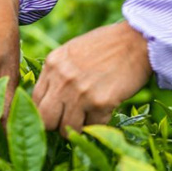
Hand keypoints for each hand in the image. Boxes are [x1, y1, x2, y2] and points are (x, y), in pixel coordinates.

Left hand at [33, 21, 151, 135]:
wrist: (137, 41)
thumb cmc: (108, 46)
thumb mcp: (73, 52)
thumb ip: (59, 73)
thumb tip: (52, 100)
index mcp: (52, 64)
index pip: (34, 101)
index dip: (45, 112)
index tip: (57, 114)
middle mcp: (62, 79)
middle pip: (45, 120)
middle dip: (57, 125)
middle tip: (70, 122)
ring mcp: (80, 92)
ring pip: (67, 129)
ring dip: (80, 128)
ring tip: (90, 118)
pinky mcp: (100, 103)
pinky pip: (92, 127)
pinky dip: (99, 125)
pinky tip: (106, 111)